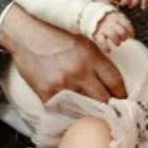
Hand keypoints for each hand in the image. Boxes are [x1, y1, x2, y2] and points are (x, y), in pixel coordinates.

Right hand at [0, 4, 126, 102]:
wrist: (25, 31)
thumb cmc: (54, 32)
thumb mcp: (83, 39)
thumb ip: (96, 57)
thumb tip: (109, 78)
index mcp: (92, 56)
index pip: (116, 82)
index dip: (122, 94)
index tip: (123, 100)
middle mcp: (80, 71)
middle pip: (103, 99)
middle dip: (108, 106)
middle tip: (109, 111)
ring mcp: (63, 83)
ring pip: (84, 108)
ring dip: (88, 112)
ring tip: (91, 115)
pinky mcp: (46, 91)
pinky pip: (61, 111)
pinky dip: (67, 114)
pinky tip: (70, 114)